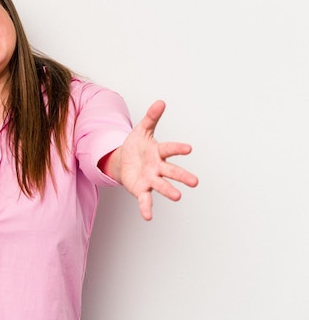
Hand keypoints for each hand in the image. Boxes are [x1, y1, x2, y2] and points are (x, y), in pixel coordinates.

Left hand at [118, 100, 198, 219]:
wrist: (123, 161)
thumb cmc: (136, 146)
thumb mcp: (141, 130)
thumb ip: (151, 118)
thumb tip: (160, 102)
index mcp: (158, 152)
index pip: (169, 149)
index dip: (178, 148)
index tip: (189, 148)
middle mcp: (158, 167)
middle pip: (171, 171)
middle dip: (182, 176)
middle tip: (195, 182)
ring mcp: (150, 179)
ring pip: (161, 186)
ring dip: (169, 191)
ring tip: (177, 197)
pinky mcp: (141, 189)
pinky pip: (145, 200)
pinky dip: (147, 208)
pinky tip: (148, 217)